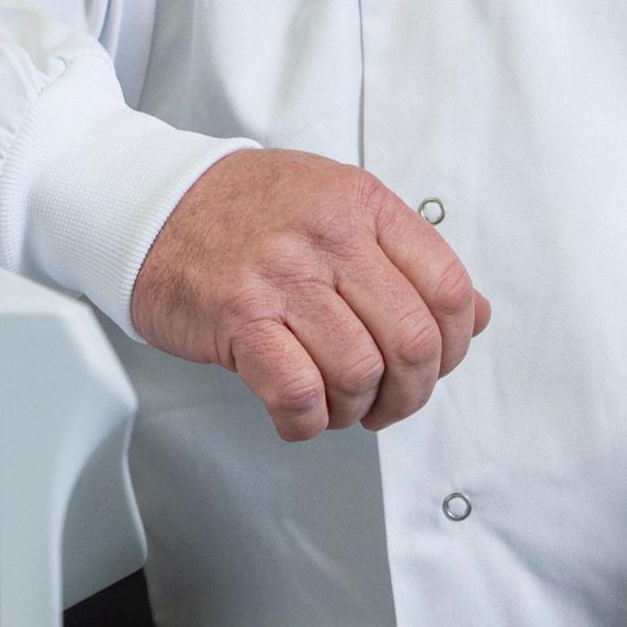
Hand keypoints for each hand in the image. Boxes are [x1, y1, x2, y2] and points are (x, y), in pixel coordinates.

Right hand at [128, 150, 491, 441]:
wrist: (151, 204)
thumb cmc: (244, 211)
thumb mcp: (338, 206)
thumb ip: (406, 257)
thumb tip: (475, 317)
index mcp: (363, 204)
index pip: (449, 287)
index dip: (454, 346)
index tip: (433, 365)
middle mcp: (329, 235)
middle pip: (413, 340)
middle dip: (411, 392)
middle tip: (388, 401)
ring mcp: (282, 275)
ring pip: (360, 372)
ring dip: (357, 409)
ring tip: (338, 405)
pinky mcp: (238, 317)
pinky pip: (298, 393)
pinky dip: (307, 422)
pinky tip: (298, 415)